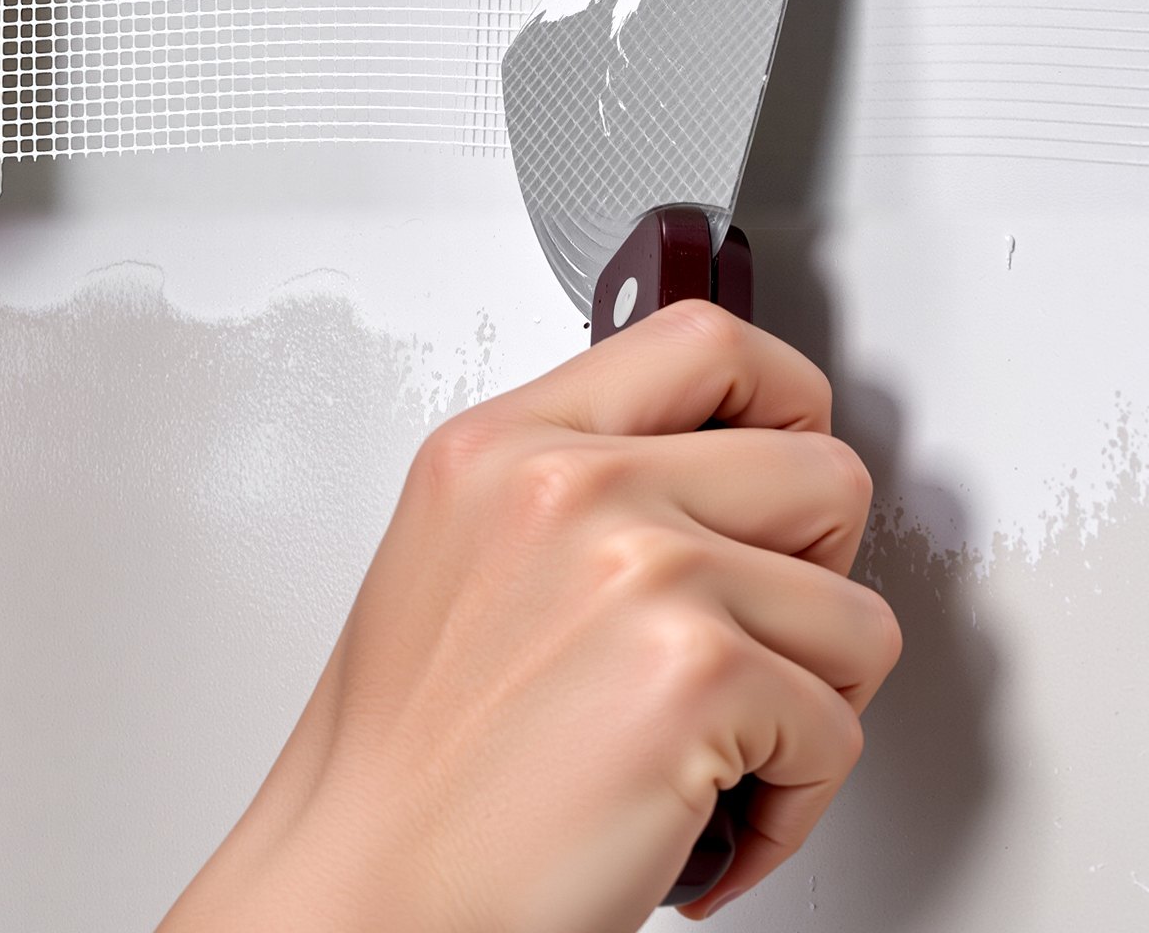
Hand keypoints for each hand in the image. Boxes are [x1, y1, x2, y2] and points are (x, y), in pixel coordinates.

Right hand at [162, 302, 900, 932]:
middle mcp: (567, 482)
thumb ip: (577, 489)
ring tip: (719, 748)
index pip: (707, 342)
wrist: (367, 890)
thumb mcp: (461, 555)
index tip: (786, 478)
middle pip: (820, 468)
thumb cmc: (410, 758)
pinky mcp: (693, 672)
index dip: (786, 404)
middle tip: (755, 643)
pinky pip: (838, 731)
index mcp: (503, 443)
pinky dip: (795, 802)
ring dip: (810, 704)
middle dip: (816, 578)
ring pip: (854, 614)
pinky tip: (701, 813)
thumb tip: (720, 479)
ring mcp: (635, 564)